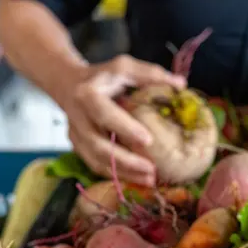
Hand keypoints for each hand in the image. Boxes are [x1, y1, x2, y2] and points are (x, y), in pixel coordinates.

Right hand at [58, 55, 185, 185]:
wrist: (67, 83)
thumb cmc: (103, 77)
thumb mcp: (123, 67)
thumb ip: (150, 74)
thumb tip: (180, 84)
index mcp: (87, 94)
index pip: (104, 113)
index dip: (124, 128)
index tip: (148, 140)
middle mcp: (77, 117)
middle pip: (98, 145)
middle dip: (125, 161)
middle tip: (152, 170)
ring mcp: (75, 135)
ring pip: (96, 160)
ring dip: (123, 173)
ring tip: (149, 180)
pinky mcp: (78, 146)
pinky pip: (96, 165)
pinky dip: (116, 175)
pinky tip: (137, 179)